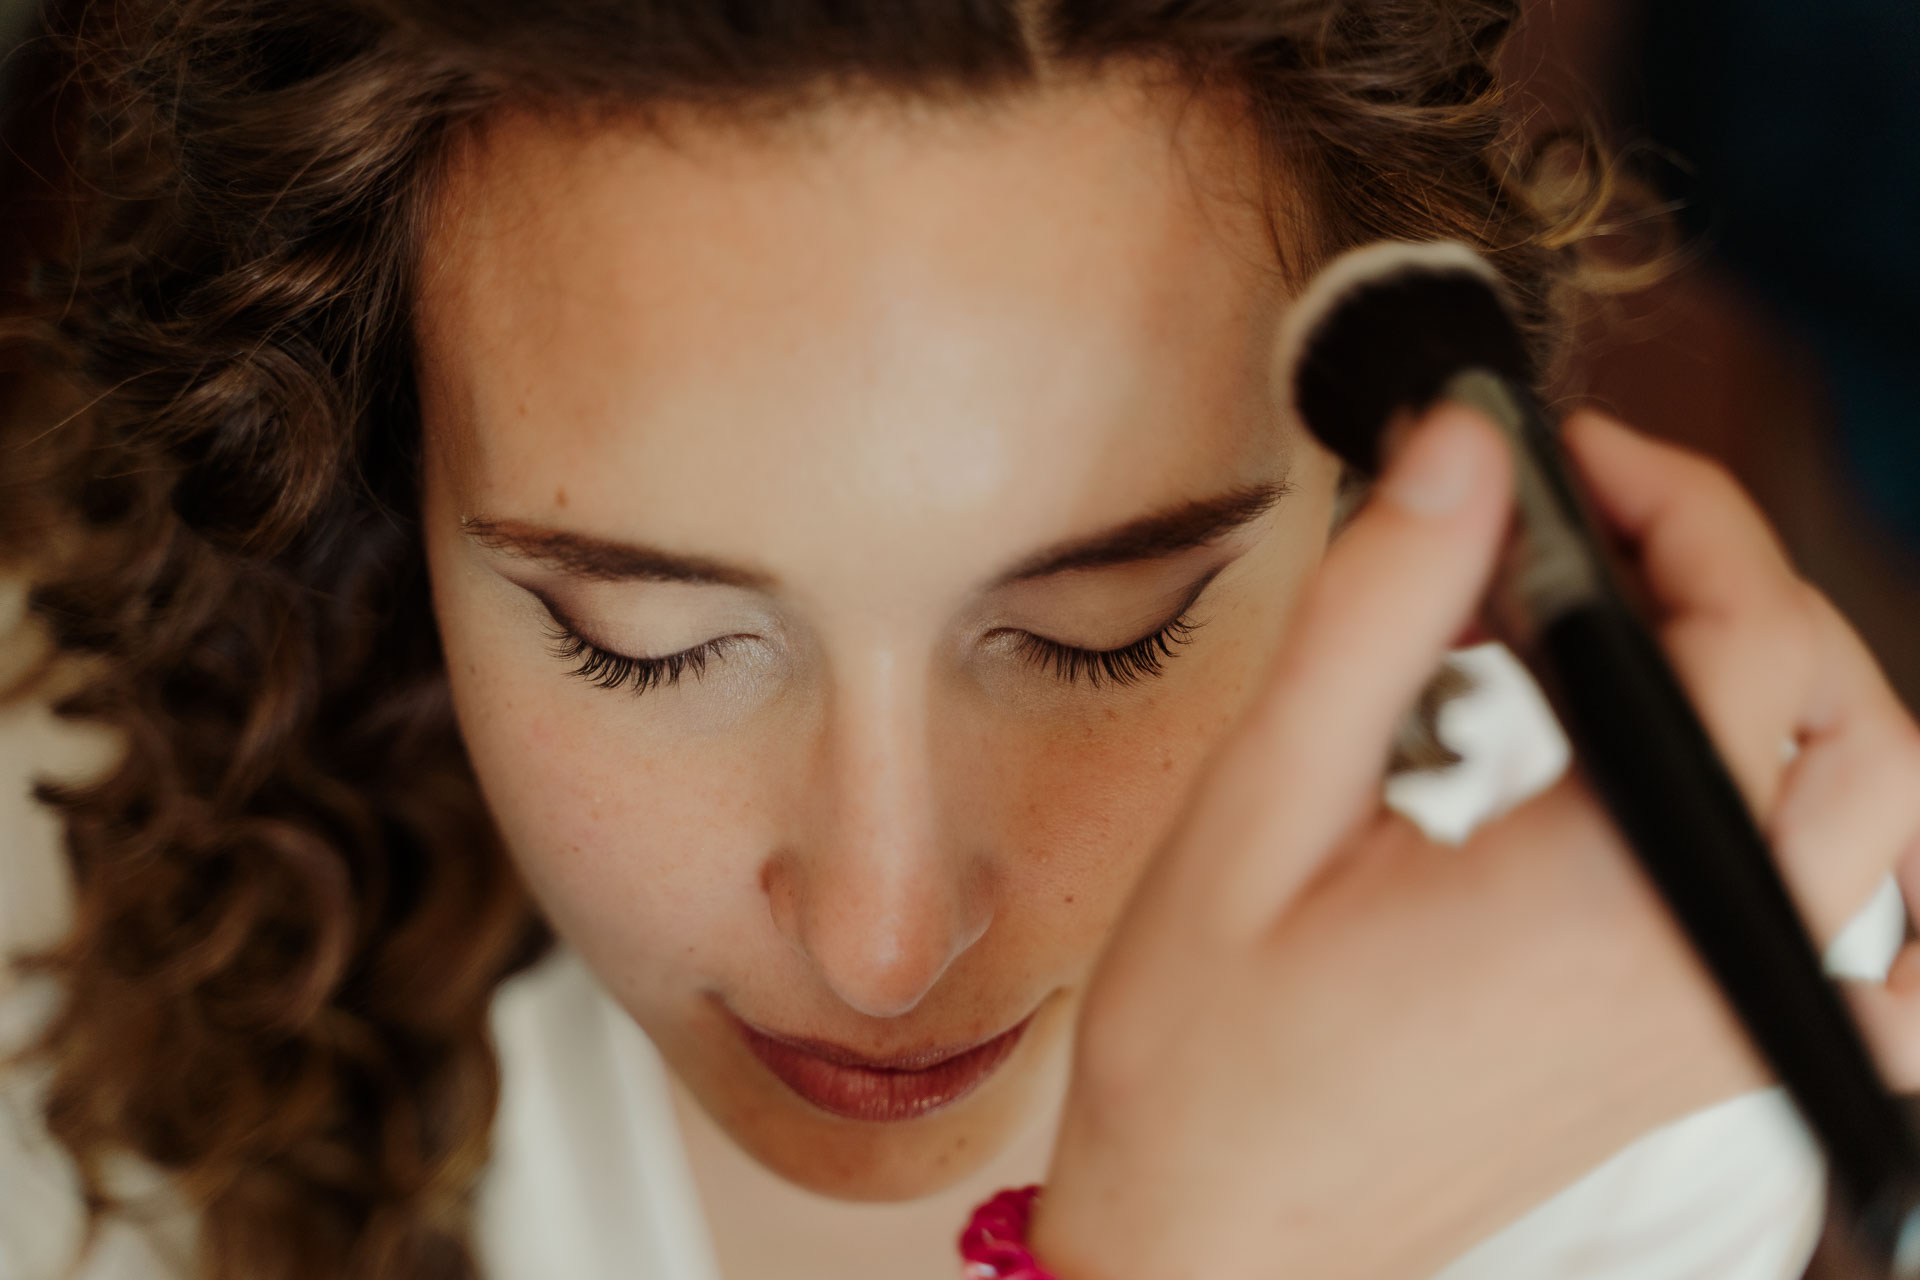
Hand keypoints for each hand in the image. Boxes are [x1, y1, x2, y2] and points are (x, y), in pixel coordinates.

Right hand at [1032, 406, 1919, 1279]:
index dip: (1677, 507)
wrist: (1220, 1247)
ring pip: (1873, 809)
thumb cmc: (1209, 1061)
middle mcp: (1701, 968)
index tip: (1567, 457)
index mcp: (1601, 899)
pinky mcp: (1701, 1056)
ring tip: (1638, 624)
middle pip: (1840, 708)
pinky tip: (1748, 795)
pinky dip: (1844, 834)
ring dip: (1787, 675)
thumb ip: (1373, 619)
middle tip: (1587, 521)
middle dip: (1732, 570)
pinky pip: (1865, 938)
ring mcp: (1719, 1026)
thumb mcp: (1258, 814)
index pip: (1750, 640)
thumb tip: (1461, 452)